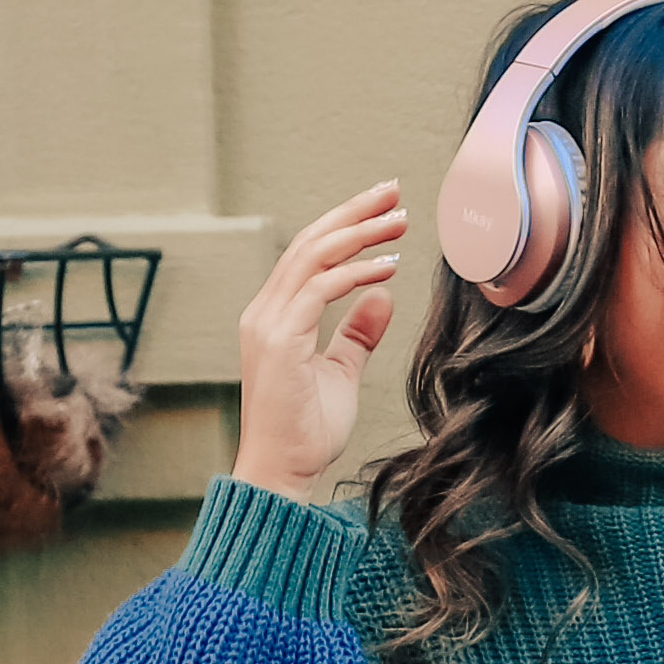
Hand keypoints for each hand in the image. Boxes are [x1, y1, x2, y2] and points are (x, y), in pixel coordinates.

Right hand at [232, 184, 403, 493]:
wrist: (281, 473)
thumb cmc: (306, 431)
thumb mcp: (340, 373)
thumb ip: (356, 334)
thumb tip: (382, 296)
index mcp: (274, 315)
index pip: (308, 254)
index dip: (344, 225)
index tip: (383, 208)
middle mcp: (264, 311)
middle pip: (309, 243)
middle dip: (353, 212)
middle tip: (393, 191)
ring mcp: (267, 324)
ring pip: (312, 257)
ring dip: (359, 234)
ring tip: (400, 221)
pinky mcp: (280, 340)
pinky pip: (320, 289)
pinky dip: (356, 272)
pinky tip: (389, 266)